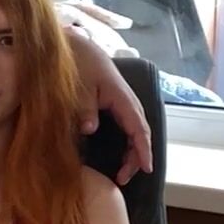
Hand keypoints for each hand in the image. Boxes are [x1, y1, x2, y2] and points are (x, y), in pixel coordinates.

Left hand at [66, 31, 152, 183]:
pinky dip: (127, 143)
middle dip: (136, 158)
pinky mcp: (115, 104)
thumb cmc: (79, 63)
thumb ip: (84, 107)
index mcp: (122, 98)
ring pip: (135, 131)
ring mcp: (123, 103)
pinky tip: (120, 155)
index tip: (146, 168)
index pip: (138, 129)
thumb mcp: (78, 85)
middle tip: (123, 178)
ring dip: (131, 152)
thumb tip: (89, 129)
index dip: (142, 150)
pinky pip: (126, 126)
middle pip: (140, 133)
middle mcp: (127, 102)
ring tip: (122, 173)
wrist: (76, 45)